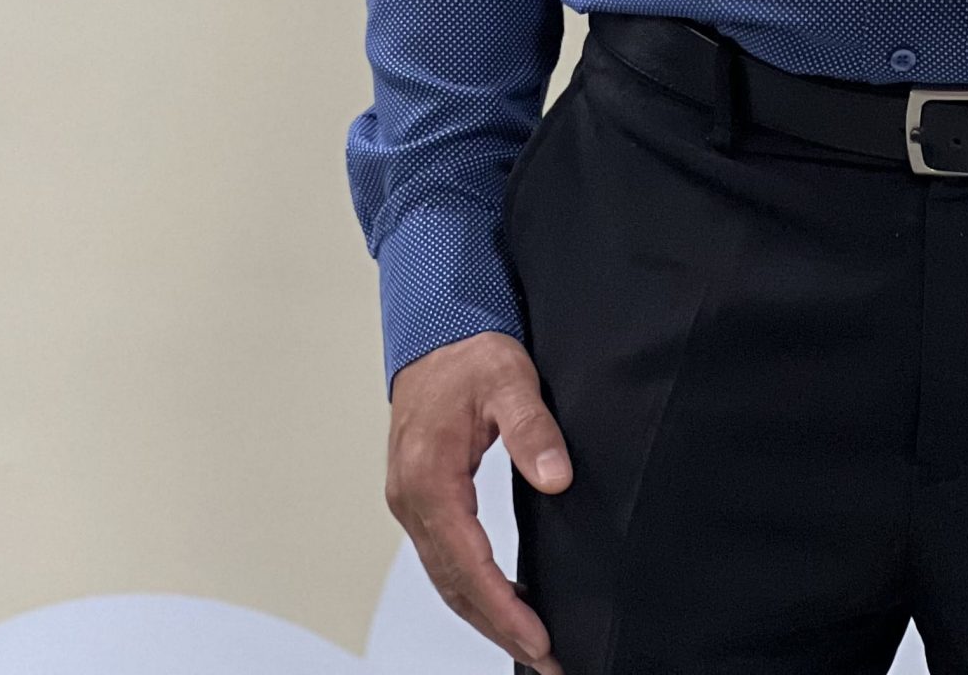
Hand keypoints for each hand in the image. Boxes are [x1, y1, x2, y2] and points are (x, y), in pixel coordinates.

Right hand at [386, 329, 571, 674]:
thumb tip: (556, 477)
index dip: (503, 607)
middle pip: (452, 583)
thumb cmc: (470, 350)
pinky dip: (471, 587)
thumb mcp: (510, 378)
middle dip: (498, 626)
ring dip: (484, 614)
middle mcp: (411, 497)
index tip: (538, 639)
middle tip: (546, 658)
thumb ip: (532, 428)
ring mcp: (410, 500)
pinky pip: (443, 557)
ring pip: (445, 576)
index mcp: (429, 476)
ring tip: (531, 643)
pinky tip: (504, 599)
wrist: (436, 326)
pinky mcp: (419, 497)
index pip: (466, 563)